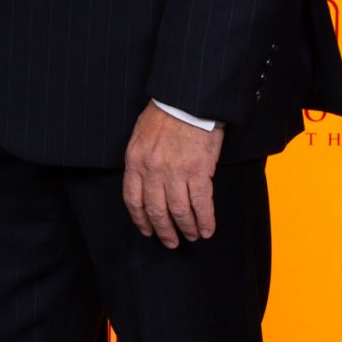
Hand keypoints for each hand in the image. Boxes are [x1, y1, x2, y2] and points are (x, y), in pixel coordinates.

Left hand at [123, 104, 224, 246]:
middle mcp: (152, 170)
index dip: (140, 220)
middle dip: (163, 230)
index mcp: (135, 161)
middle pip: (156, 210)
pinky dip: (205, 220)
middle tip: (170, 242)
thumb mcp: (140, 135)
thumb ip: (140, 160)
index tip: (147, 230)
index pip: (133, 200)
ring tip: (191, 236)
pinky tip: (207, 229)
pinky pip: (201, 204)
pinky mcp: (198, 171)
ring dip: (186, 228)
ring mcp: (175, 172)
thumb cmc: (165, 114)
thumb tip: (144, 182)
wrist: (187, 99)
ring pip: (179, 211)